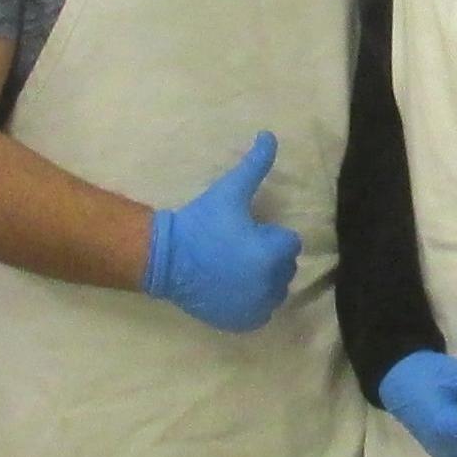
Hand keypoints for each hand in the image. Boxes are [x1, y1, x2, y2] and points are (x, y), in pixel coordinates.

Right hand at [142, 132, 299, 332]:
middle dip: (268, 257)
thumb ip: (255, 165)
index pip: (290, 243)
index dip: (269, 235)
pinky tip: (232, 286)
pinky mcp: (243, 322)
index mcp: (272, 255)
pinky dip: (253, 301)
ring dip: (263, 279)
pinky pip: (261, 311)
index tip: (247, 231)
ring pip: (275, 290)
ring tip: (234, 267)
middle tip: (238, 248)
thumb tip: (270, 134)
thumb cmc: (200, 223)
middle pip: (284, 267)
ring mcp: (257, 307)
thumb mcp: (229, 192)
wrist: (166, 259)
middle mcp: (270, 286)